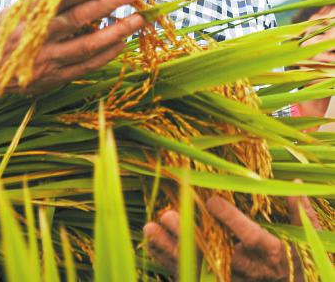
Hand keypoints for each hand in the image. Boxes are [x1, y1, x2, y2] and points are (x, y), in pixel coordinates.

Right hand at [0, 0, 143, 96]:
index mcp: (29, 16)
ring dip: (116, 32)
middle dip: (108, 5)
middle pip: (79, 19)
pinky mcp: (55, 78)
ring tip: (137, 19)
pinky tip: (122, 42)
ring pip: (88, 46)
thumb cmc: (3, 34)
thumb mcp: (16, 9)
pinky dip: (106, 54)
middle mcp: (39, 38)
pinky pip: (87, 66)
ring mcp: (48, 61)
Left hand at [143, 194, 319, 280]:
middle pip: (214, 253)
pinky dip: (168, 259)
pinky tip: (152, 242)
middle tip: (167, 214)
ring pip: (196, 265)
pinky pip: (189, 273)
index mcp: (271, 253)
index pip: (250, 237)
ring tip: (150, 227)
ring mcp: (229, 278)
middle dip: (189, 235)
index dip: (232, 221)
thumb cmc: (297, 258)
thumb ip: (297, 211)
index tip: (213, 202)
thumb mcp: (305, 236)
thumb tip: (293, 183)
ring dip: (171, 248)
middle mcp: (247, 269)